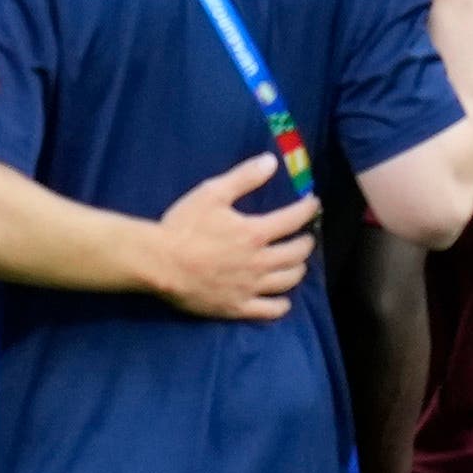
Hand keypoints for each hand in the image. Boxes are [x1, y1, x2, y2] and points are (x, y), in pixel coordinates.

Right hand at [133, 158, 314, 320]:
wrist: (159, 263)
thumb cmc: (184, 226)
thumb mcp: (212, 193)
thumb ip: (244, 178)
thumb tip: (272, 162)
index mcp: (255, 232)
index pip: (293, 219)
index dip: (307, 210)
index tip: (313, 204)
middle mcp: (259, 262)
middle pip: (296, 254)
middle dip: (306, 243)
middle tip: (306, 237)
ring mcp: (250, 287)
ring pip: (287, 281)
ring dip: (298, 270)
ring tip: (298, 264)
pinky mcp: (237, 307)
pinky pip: (268, 310)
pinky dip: (281, 305)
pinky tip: (284, 301)